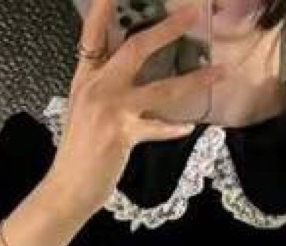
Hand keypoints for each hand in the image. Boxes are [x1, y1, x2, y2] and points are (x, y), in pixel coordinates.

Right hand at [47, 0, 226, 216]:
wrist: (67, 188)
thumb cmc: (78, 153)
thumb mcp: (85, 110)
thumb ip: (104, 86)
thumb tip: (126, 69)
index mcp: (86, 79)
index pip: (94, 35)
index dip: (103, 9)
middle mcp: (97, 87)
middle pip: (135, 48)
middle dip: (166, 29)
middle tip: (193, 13)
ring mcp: (111, 110)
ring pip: (159, 88)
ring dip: (193, 80)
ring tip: (219, 72)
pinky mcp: (122, 134)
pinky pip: (157, 127)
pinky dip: (172, 129)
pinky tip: (188, 128)